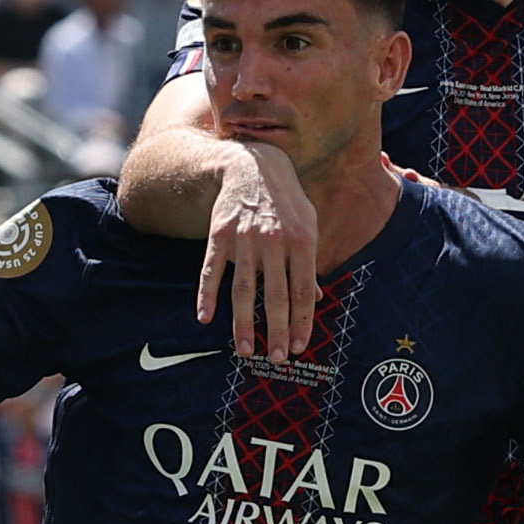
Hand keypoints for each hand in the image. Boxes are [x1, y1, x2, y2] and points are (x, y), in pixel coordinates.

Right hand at [199, 140, 317, 359]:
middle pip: (276, 296)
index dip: (301, 321)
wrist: (252, 164)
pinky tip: (206, 318)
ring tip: (246, 350)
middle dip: (277, 331)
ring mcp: (245, 238)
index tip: (299, 347)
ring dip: (243, 323)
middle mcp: (274, 241)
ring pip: (243, 289)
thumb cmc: (286, 200)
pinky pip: (212, 270)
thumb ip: (309, 262)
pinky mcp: (219, 235)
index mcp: (302, 240)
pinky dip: (207, 295)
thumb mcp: (308, 224)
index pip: (303, 290)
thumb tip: (317, 299)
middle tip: (277, 359)